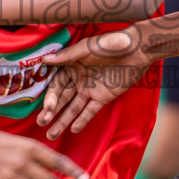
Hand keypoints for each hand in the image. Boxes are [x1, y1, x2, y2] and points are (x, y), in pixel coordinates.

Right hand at [38, 28, 153, 139]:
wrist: (137, 49)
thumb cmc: (111, 43)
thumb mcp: (87, 47)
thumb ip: (67, 56)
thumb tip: (44, 59)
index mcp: (71, 66)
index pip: (57, 85)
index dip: (51, 97)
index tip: (47, 108)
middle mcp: (78, 79)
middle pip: (62, 99)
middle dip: (52, 112)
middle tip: (42, 124)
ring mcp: (90, 90)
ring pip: (74, 108)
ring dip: (63, 121)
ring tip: (52, 135)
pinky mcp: (103, 97)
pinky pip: (90, 110)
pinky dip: (82, 120)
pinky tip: (73, 130)